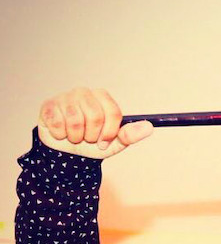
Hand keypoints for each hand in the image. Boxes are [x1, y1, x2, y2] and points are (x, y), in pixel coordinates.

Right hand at [37, 87, 152, 159]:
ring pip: (76, 121)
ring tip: (75, 136)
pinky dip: (62, 135)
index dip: (110, 132)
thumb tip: (149, 127)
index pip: (113, 113)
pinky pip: (59, 124)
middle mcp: (84, 92)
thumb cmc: (92, 143)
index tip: (104, 141)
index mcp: (102, 97)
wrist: (67, 151)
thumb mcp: (115, 142)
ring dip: (76, 137)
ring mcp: (65, 97)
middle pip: (95, 116)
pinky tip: (62, 133)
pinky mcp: (48, 106)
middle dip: (93, 135)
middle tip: (87, 138)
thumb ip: (131, 134)